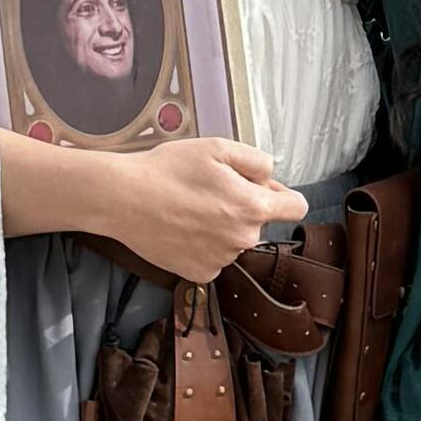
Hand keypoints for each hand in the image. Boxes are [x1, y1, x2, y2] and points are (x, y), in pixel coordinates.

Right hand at [98, 136, 307, 284]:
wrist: (124, 199)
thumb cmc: (169, 169)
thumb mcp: (218, 147)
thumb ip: (256, 161)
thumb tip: (271, 177)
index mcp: (253, 207)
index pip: (296, 207)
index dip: (282, 195)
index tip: (264, 190)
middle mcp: (243, 239)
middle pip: (258, 222)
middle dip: (242, 207)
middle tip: (209, 190)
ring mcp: (221, 260)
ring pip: (234, 240)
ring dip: (221, 227)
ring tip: (189, 208)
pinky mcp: (199, 273)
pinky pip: (213, 257)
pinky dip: (202, 245)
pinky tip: (181, 228)